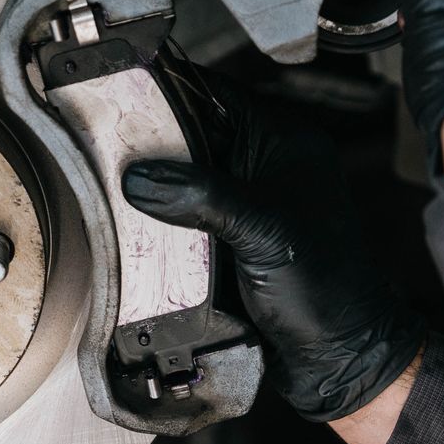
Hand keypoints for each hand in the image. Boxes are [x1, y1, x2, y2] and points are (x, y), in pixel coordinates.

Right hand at [121, 75, 424, 422]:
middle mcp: (263, 164)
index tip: (122, 89)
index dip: (169, 87)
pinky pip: (183, 215)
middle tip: (104, 139)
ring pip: (183, 175)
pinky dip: (159, 218)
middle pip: (191, 133)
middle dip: (150, 138)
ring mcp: (245, 201)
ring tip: (110, 176)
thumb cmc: (328, 288)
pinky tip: (132, 220)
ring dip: (153, 181)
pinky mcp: (229, 237)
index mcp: (284, 141)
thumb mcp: (261, 229)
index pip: (215, 93)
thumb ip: (200, 195)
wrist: (339, 355)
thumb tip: (141, 176)